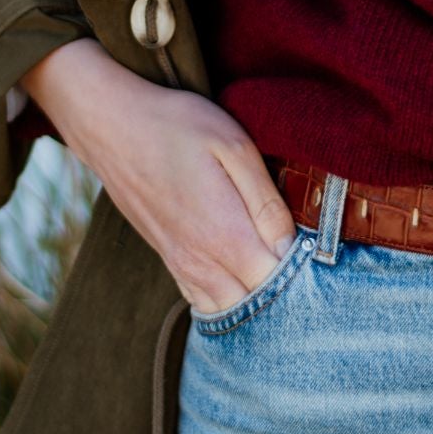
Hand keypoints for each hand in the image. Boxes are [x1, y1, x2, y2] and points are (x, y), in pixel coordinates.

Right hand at [16, 38, 298, 313]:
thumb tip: (291, 246)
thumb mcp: (232, 146)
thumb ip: (264, 200)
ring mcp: (181, 263)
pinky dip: (227, 300)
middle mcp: (201, 261)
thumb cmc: (175, 126)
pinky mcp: (168, 258)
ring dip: (256, 301)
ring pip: (227, 308)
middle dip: (285, 295)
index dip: (305, 276)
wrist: (111, 124)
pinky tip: (244, 281)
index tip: (321, 258)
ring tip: (282, 275)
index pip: (278, 283)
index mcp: (225, 235)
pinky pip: (201, 299)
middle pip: (255, 305)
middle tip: (310, 270)